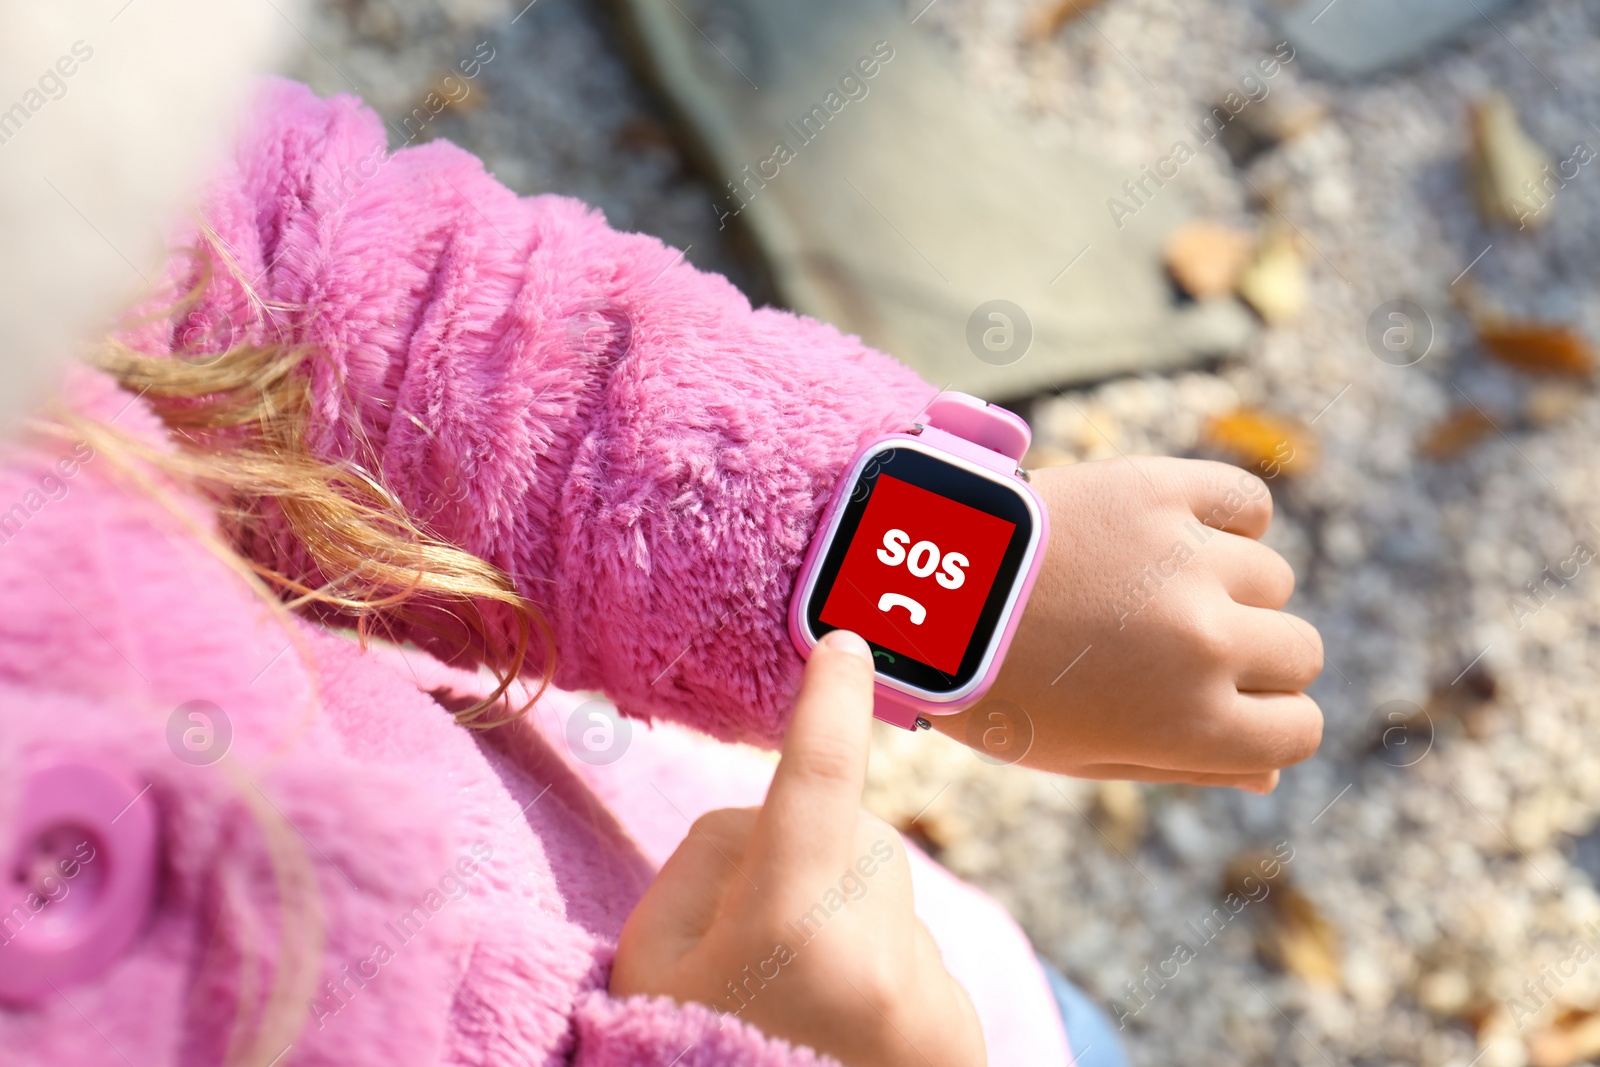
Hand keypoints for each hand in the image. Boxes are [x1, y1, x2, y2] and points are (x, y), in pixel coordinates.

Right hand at [611, 629, 985, 1066]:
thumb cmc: (687, 1060)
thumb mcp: (649, 966)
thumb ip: (706, 865)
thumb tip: (774, 820)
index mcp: (790, 926)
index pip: (819, 776)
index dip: (829, 703)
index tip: (848, 641)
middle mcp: (877, 952)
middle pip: (845, 834)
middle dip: (800, 858)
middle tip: (748, 949)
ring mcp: (928, 993)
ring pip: (880, 892)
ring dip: (840, 918)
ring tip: (794, 1009)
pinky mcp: (960, 1028)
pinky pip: (910, 949)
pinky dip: (874, 969)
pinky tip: (839, 1032)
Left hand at [933, 457, 1322, 792]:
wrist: (920, 593)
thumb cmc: (996, 687)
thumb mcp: (1085, 755)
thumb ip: (1185, 765)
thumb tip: (1267, 772)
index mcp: (1193, 723)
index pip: (1302, 729)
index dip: (1268, 720)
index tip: (1232, 703)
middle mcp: (1207, 643)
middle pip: (1300, 652)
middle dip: (1254, 655)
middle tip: (1182, 644)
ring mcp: (1189, 562)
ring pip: (1272, 578)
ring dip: (1229, 584)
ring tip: (1151, 586)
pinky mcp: (1162, 490)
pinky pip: (1246, 501)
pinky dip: (1224, 516)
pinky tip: (1173, 532)